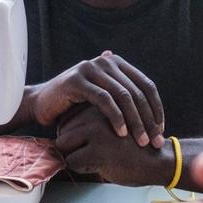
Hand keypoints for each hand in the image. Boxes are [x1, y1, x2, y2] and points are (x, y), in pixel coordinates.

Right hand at [20, 51, 165, 146]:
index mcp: (116, 63)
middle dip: (149, 119)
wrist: (41, 103)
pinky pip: (104, 100)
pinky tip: (121, 133)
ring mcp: (91, 68)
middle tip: (155, 140)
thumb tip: (152, 109)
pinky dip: (116, 117)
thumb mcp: (102, 98)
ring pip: (123, 96)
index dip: (156, 108)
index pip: (146, 85)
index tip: (161, 130)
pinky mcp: (77, 80)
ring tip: (141, 141)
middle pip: (137, 92)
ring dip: (135, 121)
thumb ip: (124, 98)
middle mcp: (105, 61)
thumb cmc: (75, 105)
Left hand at [54, 103, 173, 184]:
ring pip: (63, 146)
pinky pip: (71, 161)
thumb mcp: (114, 121)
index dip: (74, 134)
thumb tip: (61, 129)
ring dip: (75, 156)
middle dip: (72, 146)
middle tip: (93, 153)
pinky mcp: (97, 150)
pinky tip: (101, 166)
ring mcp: (95, 131)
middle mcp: (95, 114)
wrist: (158, 160)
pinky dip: (81, 168)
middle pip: (61, 132)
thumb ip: (92, 119)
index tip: (90, 142)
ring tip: (97, 158)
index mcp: (100, 104)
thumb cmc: (134, 145)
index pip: (66, 118)